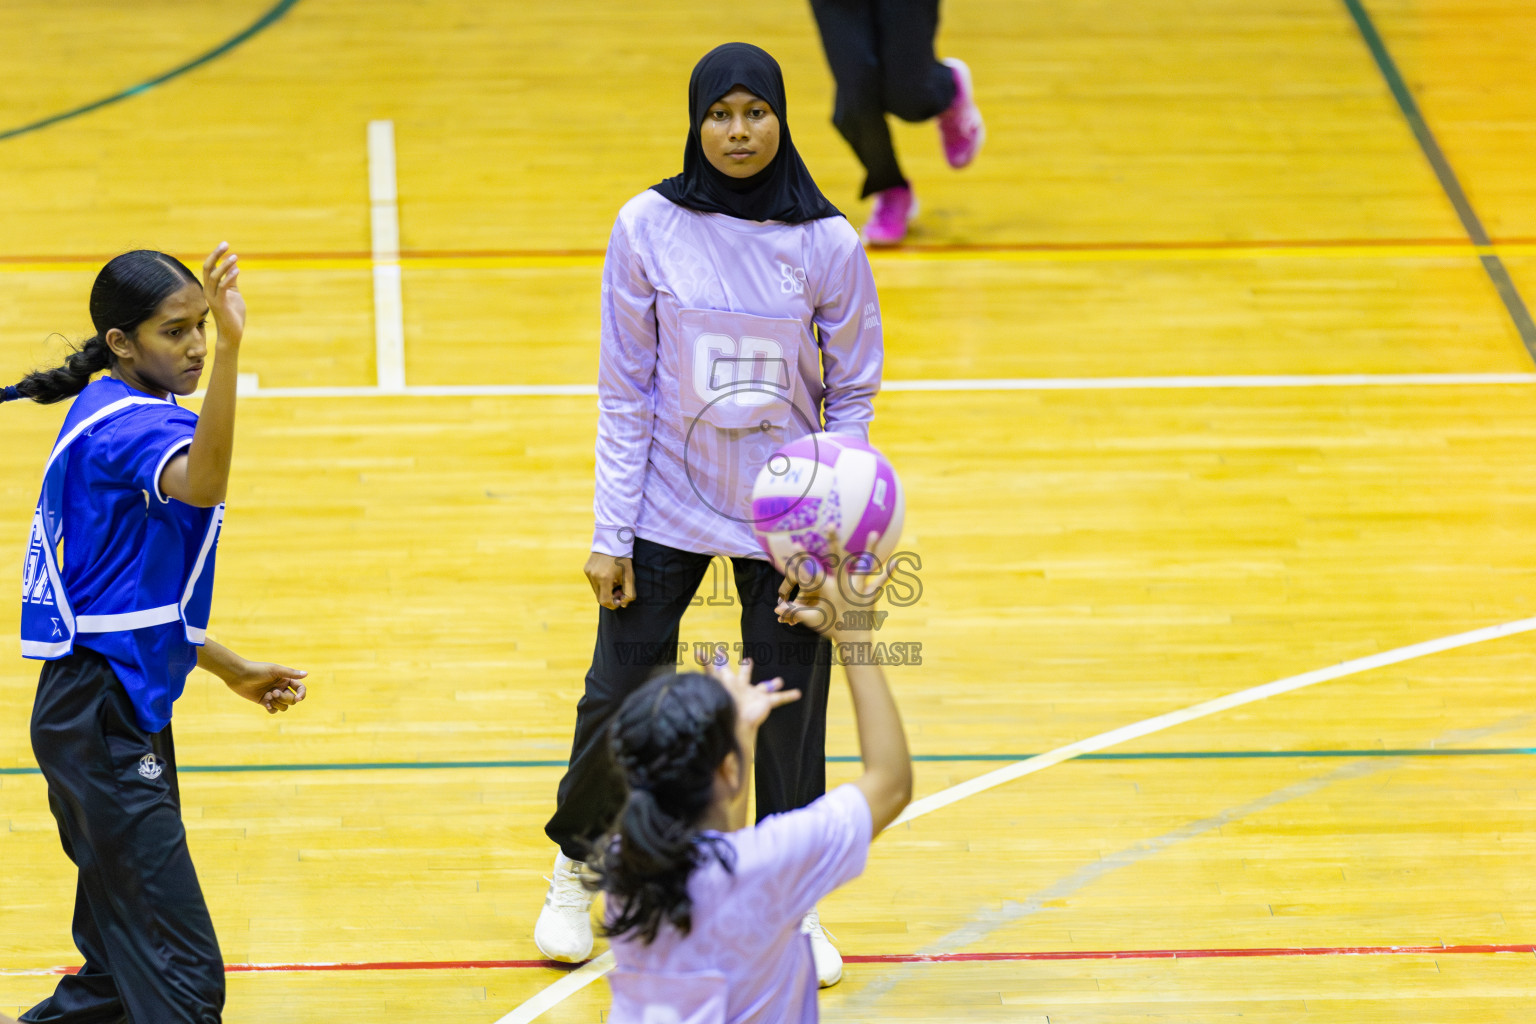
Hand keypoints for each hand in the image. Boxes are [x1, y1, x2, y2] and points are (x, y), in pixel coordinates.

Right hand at [202, 242, 244, 346]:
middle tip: (226, 244)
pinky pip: (223, 288)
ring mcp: (213, 297)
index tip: (225, 244)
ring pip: (214, 277)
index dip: (215, 255)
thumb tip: (233, 265)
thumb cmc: (233, 313)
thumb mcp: (234, 293)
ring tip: (235, 257)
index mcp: (210, 287)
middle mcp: (208, 291)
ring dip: (225, 265)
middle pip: (207, 268)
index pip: (209, 267)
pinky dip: (229, 278)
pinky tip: (238, 270)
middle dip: (215, 255)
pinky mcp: (220, 304)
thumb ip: (231, 280)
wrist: (232, 332)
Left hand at [226, 660, 307, 713]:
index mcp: (285, 679)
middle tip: (274, 692)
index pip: (299, 688)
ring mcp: (273, 695)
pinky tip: (266, 703)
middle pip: (292, 699)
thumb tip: (307, 674)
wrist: (239, 675)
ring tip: (267, 696)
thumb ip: (291, 673)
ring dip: (277, 703)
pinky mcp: (264, 701)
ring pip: (284, 706)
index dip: (302, 694)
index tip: (298, 698)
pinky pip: (274, 710)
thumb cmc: (257, 670)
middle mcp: (281, 687)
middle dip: (285, 698)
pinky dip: (272, 708)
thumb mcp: (275, 670)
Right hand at [585, 551, 635, 608]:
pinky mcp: (586, 569)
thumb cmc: (623, 558)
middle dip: (610, 597)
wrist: (613, 540)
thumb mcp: (630, 576)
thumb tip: (623, 604)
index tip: (620, 600)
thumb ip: (629, 592)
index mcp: (605, 578)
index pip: (605, 601)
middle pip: (600, 597)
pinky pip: (593, 581)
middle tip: (619, 589)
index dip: (613, 604)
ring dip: (605, 590)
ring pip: (596, 590)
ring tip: (614, 580)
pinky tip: (607, 573)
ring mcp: (588, 572)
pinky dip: (600, 582)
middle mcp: (594, 576)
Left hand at [698, 652, 800, 731]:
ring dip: (772, 684)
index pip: (719, 670)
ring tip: (779, 680)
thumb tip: (696, 653)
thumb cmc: (723, 703)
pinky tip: (798, 693)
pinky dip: (788, 695)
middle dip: (746, 668)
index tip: (714, 652)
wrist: (735, 723)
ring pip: (764, 687)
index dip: (715, 662)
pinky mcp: (765, 702)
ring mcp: (753, 696)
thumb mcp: (713, 681)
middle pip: (743, 676)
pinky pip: (779, 698)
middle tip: (748, 660)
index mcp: (726, 684)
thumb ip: (706, 665)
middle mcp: (740, 689)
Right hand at [775, 533, 892, 639]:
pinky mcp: (870, 595)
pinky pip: (881, 581)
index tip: (794, 542)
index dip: (800, 557)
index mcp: (827, 590)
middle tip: (830, 525)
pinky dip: (889, 572)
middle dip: (833, 541)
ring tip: (874, 532)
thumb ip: (795, 611)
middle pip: (837, 560)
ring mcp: (857, 590)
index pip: (810, 571)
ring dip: (870, 549)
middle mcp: (842, 586)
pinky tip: (898, 561)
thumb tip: (777, 609)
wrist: (852, 641)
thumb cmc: (831, 628)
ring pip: (864, 565)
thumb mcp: (812, 619)